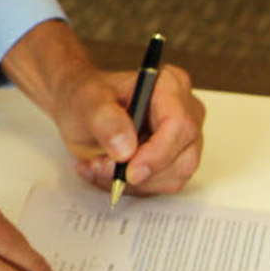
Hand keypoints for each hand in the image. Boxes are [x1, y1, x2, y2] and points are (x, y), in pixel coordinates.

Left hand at [56, 60, 202, 196]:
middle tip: (101, 166)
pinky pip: (162, 185)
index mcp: (170, 84)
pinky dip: (132, 186)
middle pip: (181, 156)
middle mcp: (186, 111)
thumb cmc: (88, 97)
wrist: (83, 110)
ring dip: (131, 181)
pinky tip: (108, 170)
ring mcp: (184, 138)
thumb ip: (105, 120)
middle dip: (138, 171)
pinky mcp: (177, 160)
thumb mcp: (87, 101)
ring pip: (173, 177)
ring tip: (98, 165)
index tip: (130, 171)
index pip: (178, 125)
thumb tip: (125, 148)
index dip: (157, 153)